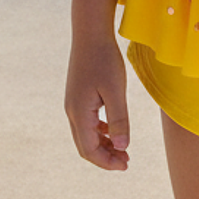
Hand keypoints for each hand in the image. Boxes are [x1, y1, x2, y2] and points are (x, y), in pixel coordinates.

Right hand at [65, 38, 130, 170]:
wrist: (90, 33)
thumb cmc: (104, 59)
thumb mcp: (116, 90)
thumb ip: (119, 120)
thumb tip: (122, 148)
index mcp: (79, 113)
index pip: (90, 150)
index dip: (107, 162)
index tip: (126, 165)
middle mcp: (72, 111)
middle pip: (85, 146)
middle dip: (105, 157)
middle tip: (126, 161)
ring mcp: (73, 103)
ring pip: (85, 135)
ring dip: (103, 145)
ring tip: (123, 149)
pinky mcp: (78, 95)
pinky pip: (86, 122)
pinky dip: (99, 131)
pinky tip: (113, 130)